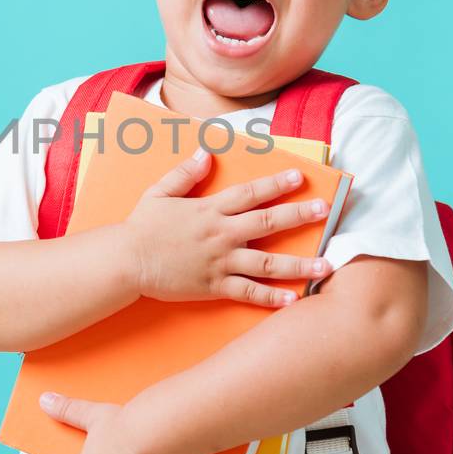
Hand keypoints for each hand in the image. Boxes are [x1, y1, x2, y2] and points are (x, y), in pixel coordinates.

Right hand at [120, 148, 333, 307]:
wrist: (127, 261)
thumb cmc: (141, 227)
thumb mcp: (159, 192)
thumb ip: (185, 173)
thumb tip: (205, 153)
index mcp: (210, 209)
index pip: (250, 193)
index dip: (276, 184)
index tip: (300, 177)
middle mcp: (221, 234)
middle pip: (268, 222)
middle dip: (299, 215)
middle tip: (325, 211)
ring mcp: (220, 261)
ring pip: (267, 262)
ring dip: (299, 264)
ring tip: (326, 265)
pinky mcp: (214, 286)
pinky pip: (248, 292)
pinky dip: (271, 298)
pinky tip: (293, 300)